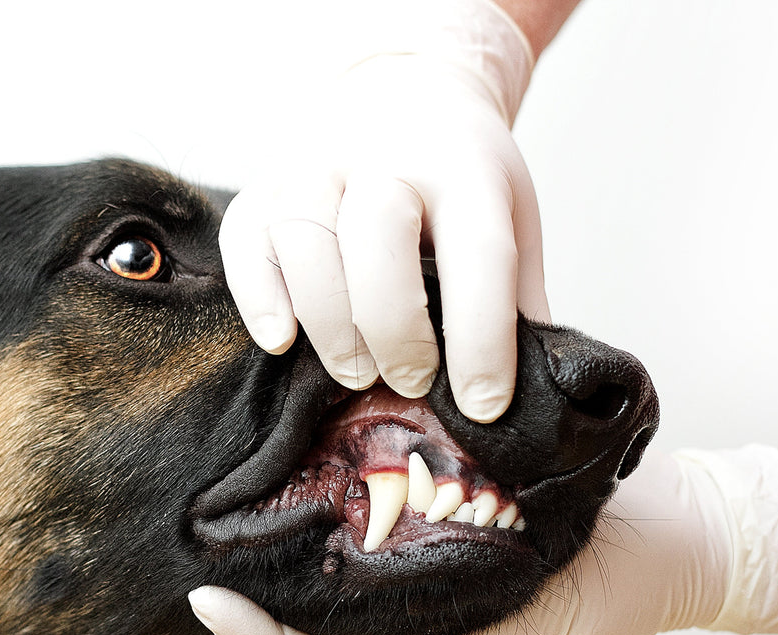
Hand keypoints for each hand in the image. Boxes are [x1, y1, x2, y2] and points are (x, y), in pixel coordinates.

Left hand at [121, 447, 777, 634]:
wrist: (659, 537)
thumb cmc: (608, 584)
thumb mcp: (539, 628)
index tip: (198, 607)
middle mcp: (393, 632)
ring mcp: (397, 602)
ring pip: (299, 627)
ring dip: (230, 633)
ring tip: (163, 624)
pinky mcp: (408, 557)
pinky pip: (332, 578)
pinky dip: (281, 581)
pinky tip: (243, 565)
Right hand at [219, 0, 545, 421]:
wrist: (403, 86)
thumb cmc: (460, 176)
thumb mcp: (510, 215)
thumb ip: (517, 295)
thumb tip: (531, 389)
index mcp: (463, 165)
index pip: (477, 252)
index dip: (481, 337)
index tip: (483, 404)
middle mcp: (384, 154)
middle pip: (378, 235)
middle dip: (395, 328)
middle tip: (410, 384)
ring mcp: (314, 164)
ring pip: (305, 240)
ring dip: (330, 324)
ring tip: (355, 375)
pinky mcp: (264, 187)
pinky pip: (246, 242)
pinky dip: (259, 297)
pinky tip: (281, 340)